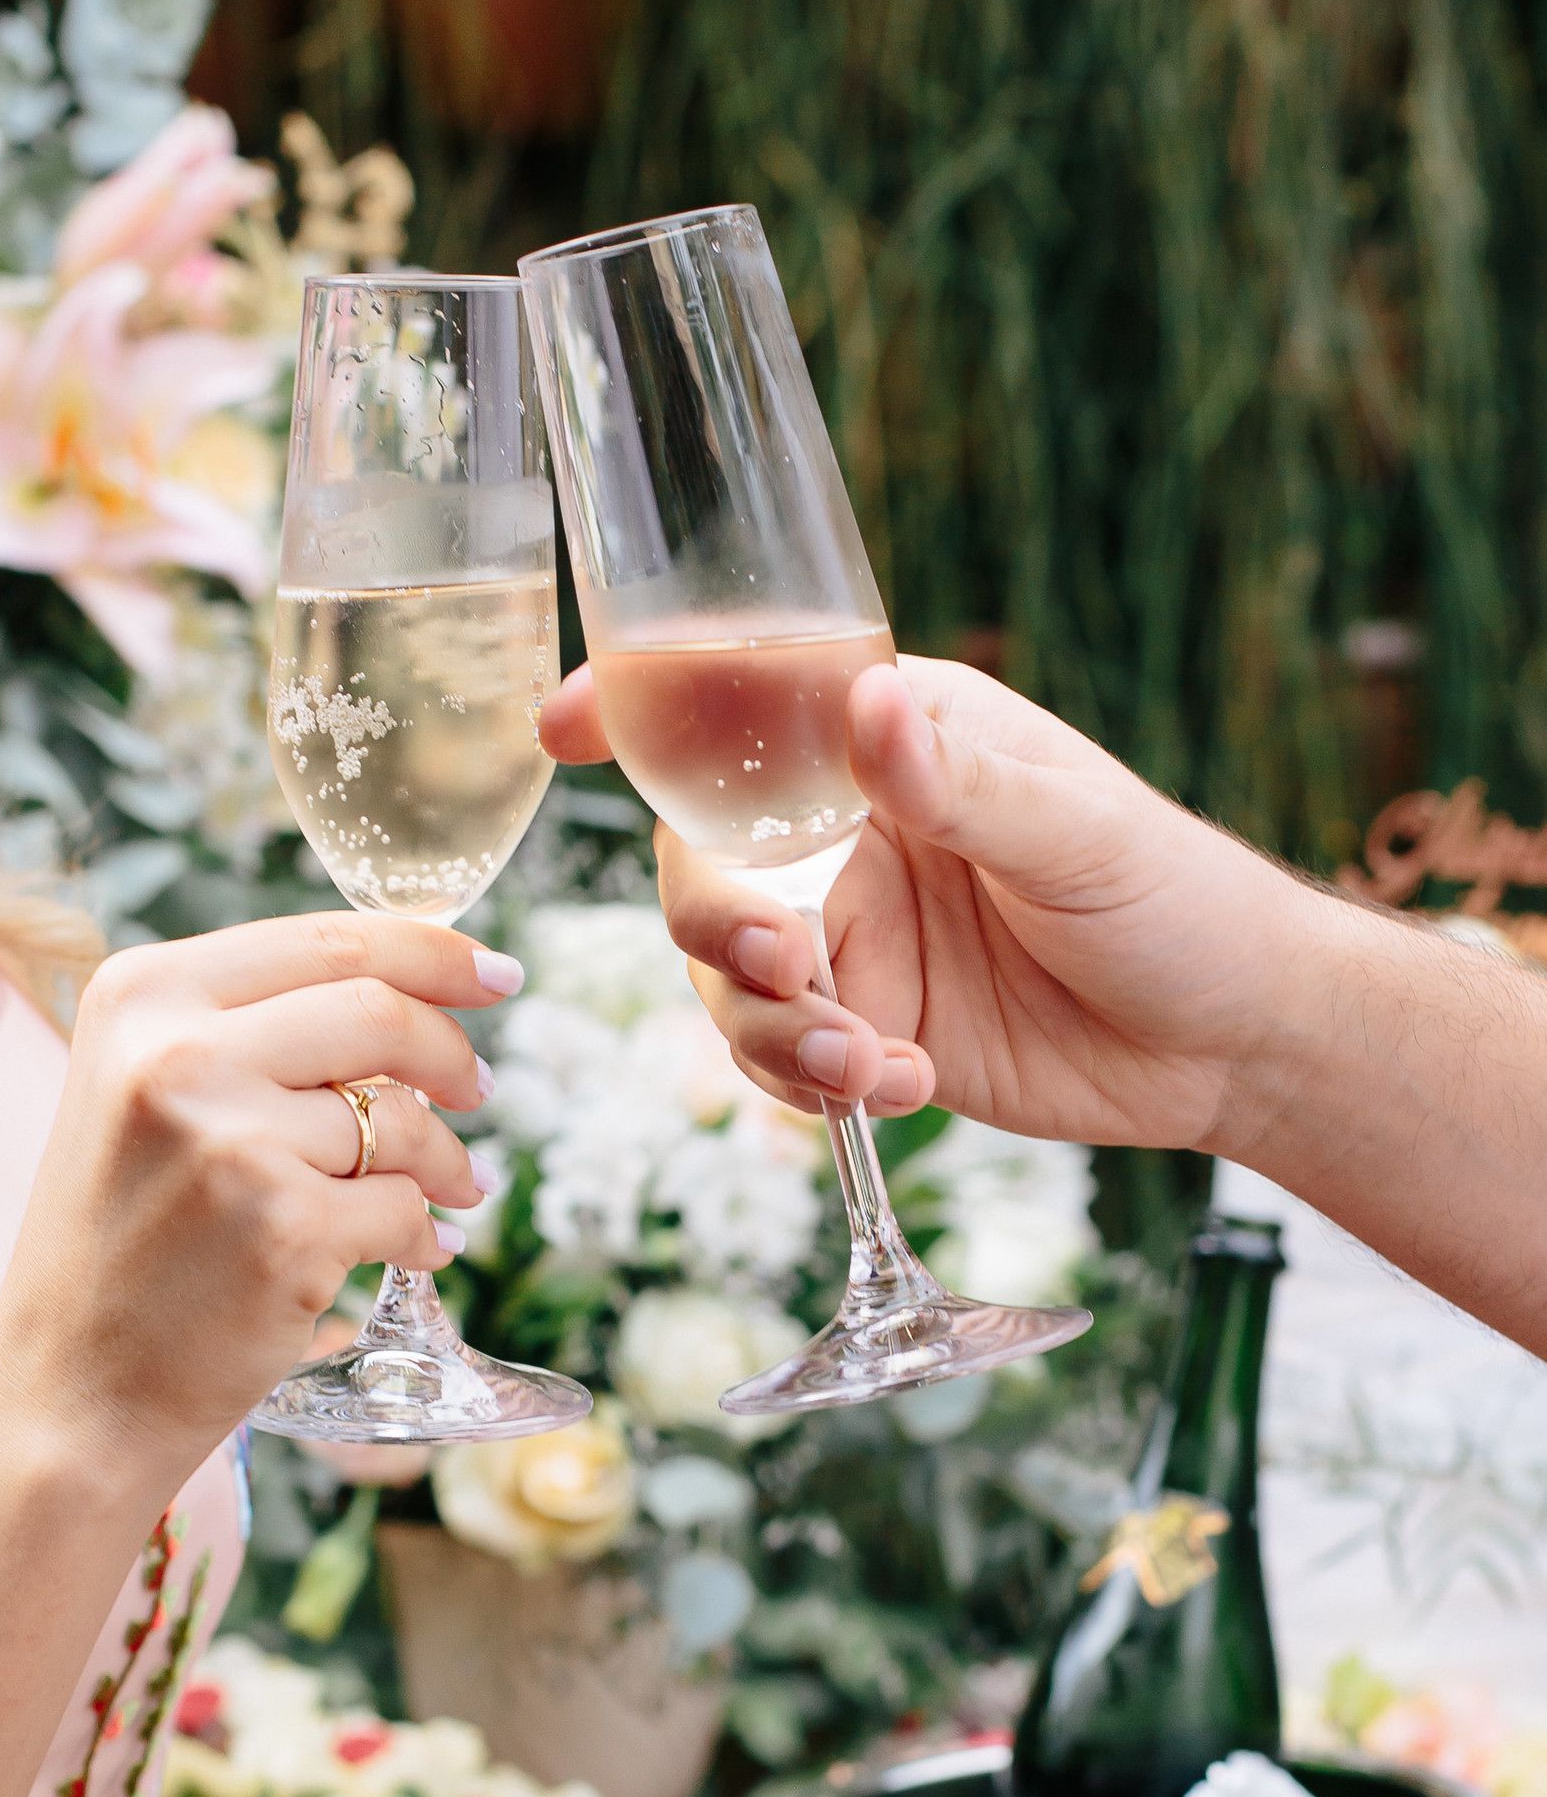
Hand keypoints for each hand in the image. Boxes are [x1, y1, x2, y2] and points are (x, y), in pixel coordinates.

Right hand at [0, 914, 516, 1497]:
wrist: (69, 1391)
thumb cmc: (122, 1241)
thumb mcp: (145, 1092)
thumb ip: (251, 1027)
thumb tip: (408, 986)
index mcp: (144, 996)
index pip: (328, 940)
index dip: (434, 952)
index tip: (497, 973)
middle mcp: (179, 1054)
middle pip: (381, 1011)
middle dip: (453, 1053)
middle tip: (481, 1088)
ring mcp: (234, 1144)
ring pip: (403, 1119)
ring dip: (446, 1159)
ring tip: (452, 1186)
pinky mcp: (285, 1232)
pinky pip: (406, 1209)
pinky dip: (427, 1233)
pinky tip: (420, 1249)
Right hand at [541, 655, 1322, 1155]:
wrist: (1235, 1042)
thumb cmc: (1174, 897)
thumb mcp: (1077, 832)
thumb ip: (960, 784)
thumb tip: (868, 709)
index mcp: (892, 743)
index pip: (742, 712)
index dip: (639, 712)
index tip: (561, 730)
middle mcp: (849, 836)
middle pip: (705, 865)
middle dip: (715, 922)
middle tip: (779, 960)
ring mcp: (851, 939)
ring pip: (730, 981)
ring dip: (771, 1027)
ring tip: (867, 1058)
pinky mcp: (868, 1029)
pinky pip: (783, 1060)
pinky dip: (815, 1084)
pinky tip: (902, 1087)